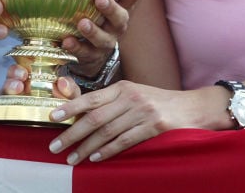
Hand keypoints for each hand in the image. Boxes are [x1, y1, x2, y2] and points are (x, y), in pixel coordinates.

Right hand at [0, 66, 80, 121]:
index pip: (19, 74)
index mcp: (30, 86)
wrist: (61, 140)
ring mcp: (5, 109)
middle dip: (8, 82)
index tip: (22, 75)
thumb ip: (70, 91)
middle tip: (17, 85)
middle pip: (5, 84)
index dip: (16, 72)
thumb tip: (61, 82)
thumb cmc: (64, 115)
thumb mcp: (71, 101)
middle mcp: (15, 95)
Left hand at [46, 82, 203, 163]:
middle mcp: (131, 97)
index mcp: (123, 87)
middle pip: (95, 117)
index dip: (70, 107)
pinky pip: (125, 141)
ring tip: (72, 158)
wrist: (192, 107)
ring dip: (87, 147)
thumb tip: (80, 115)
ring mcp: (143, 112)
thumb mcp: (134, 95)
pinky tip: (96, 158)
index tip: (53, 116)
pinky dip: (109, 151)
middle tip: (55, 146)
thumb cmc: (157, 103)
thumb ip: (111, 102)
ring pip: (107, 132)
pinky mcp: (154, 127)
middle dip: (72, 133)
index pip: (91, 98)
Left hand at [62, 0, 140, 77]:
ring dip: (93, 31)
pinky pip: (85, 53)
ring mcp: (106, 42)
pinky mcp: (92, 56)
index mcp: (122, 8)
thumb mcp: (101, 1)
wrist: (93, 54)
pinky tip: (66, 41)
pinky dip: (76, 47)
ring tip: (82, 23)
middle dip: (111, 8)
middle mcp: (117, 25)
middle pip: (121, 17)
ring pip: (104, 39)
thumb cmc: (97, 17)